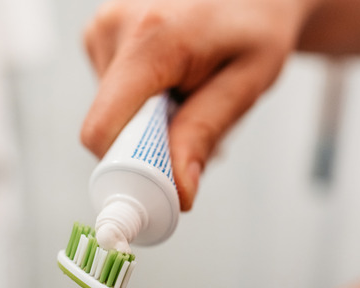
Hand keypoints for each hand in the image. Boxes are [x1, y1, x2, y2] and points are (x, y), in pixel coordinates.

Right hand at [81, 0, 316, 210]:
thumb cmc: (258, 23)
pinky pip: (115, 94)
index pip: (103, 130)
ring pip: (112, 114)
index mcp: (150, 39)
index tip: (161, 191)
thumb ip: (206, 132)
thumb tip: (177, 191)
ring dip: (151, 122)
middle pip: (110, 127)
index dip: (127, 171)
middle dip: (149, 145)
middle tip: (197, 132)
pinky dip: (145, 102)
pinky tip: (176, 79)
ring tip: (192, 93)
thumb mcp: (248, 80)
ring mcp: (102, 28)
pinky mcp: (102, 33)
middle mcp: (113, 28)